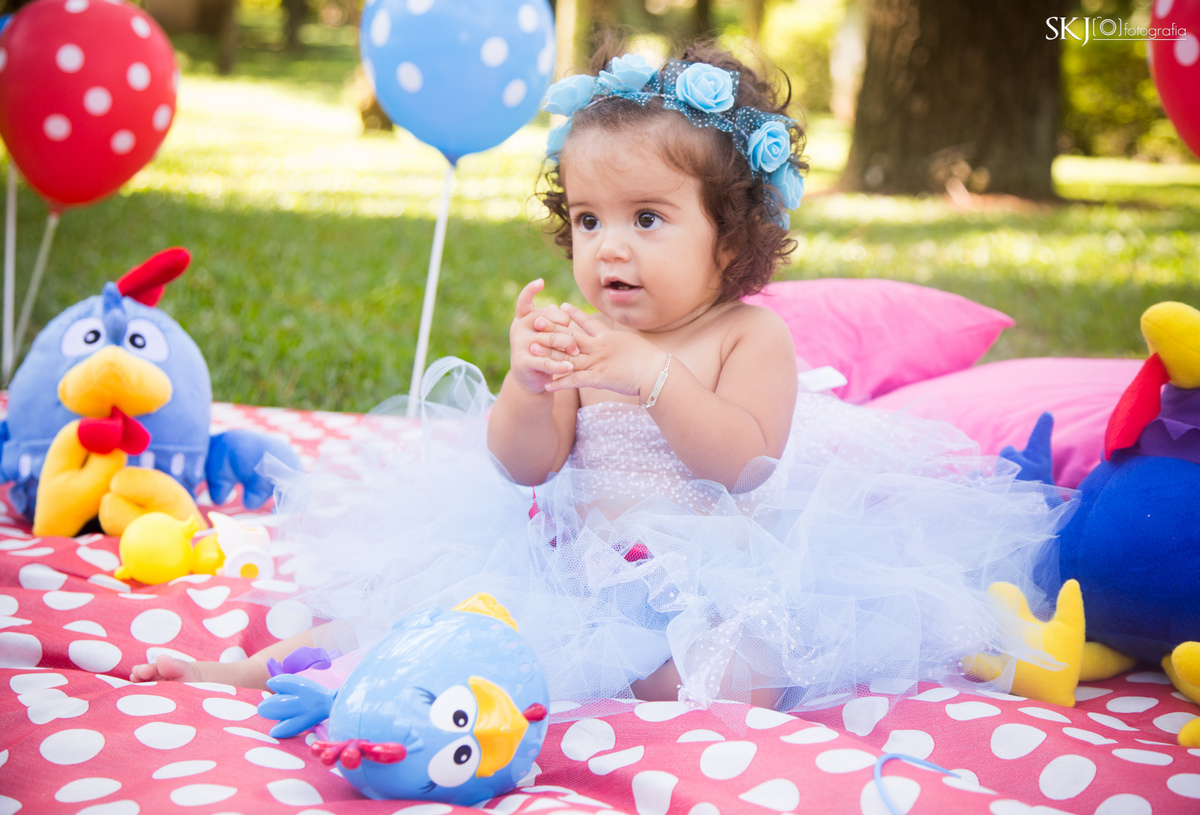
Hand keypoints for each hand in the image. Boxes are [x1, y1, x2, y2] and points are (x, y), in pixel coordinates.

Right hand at [508, 279, 578, 393]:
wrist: (531, 379)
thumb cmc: (544, 351)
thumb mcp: (547, 334)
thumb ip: (552, 321)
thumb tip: (557, 307)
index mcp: (523, 318)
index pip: (524, 301)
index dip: (530, 290)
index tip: (540, 281)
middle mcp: (518, 329)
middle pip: (546, 321)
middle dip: (565, 329)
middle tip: (576, 340)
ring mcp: (518, 345)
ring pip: (548, 340)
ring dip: (566, 346)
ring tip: (576, 352)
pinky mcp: (522, 362)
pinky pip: (545, 361)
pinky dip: (559, 365)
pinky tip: (569, 367)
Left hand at [546, 302, 664, 398]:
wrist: (656, 372)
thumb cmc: (650, 361)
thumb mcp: (633, 344)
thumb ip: (622, 342)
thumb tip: (621, 340)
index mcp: (608, 338)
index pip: (588, 323)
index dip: (573, 314)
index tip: (560, 305)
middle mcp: (600, 347)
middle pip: (572, 336)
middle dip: (553, 328)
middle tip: (536, 320)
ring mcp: (598, 362)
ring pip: (568, 356)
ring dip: (549, 354)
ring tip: (532, 350)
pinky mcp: (599, 378)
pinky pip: (575, 381)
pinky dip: (561, 383)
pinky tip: (548, 385)